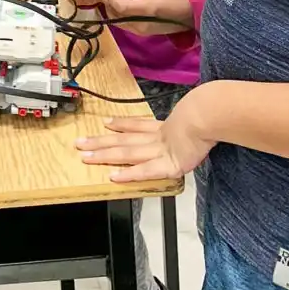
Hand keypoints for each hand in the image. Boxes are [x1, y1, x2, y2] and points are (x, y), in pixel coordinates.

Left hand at [76, 89, 214, 182]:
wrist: (207, 116)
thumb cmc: (207, 113)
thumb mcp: (198, 114)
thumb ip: (192, 121)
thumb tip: (196, 116)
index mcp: (166, 128)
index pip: (139, 125)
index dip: (122, 124)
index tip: (107, 123)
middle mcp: (159, 138)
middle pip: (124, 140)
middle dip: (101, 142)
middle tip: (80, 142)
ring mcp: (161, 151)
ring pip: (126, 154)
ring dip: (104, 155)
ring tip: (86, 156)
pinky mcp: (168, 165)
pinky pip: (144, 171)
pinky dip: (129, 174)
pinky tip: (113, 176)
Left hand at [102, 0, 193, 34]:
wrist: (189, 12)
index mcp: (142, 12)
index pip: (118, 6)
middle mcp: (138, 25)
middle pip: (114, 14)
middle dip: (107, 0)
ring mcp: (139, 31)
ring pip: (117, 20)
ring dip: (112, 6)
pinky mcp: (141, 32)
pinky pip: (123, 22)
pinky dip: (119, 12)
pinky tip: (123, 1)